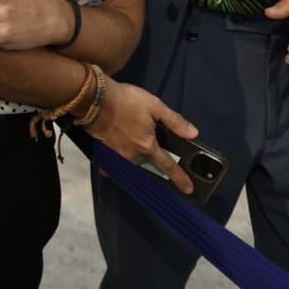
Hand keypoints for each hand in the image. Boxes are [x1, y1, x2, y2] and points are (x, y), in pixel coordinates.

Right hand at [83, 79, 198, 195]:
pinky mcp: (104, 152)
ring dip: (135, 161)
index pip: (168, 166)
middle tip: (152, 152)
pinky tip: (116, 159)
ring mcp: (117, 156)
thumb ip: (174, 121)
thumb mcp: (154, 105)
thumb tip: (194, 134)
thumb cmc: (127, 100)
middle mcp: (133, 156)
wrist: (94, 98)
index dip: (180, 178)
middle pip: (147, 164)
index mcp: (147, 146)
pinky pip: (113, 163)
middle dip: (151, 162)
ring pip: (131, 163)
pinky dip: (115, 163)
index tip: (189, 190)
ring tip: (135, 150)